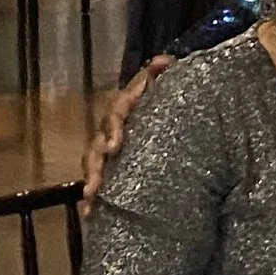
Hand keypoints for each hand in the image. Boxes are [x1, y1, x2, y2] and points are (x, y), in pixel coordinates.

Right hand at [82, 61, 164, 205]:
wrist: (184, 119)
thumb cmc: (176, 100)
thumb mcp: (173, 85)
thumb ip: (163, 73)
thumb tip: (162, 60)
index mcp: (130, 107)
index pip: (117, 112)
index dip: (113, 127)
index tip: (114, 145)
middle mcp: (117, 127)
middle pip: (99, 142)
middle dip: (96, 163)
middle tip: (95, 183)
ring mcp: (114, 149)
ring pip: (96, 162)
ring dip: (92, 179)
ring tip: (91, 197)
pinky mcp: (116, 169)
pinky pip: (101, 182)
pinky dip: (94, 199)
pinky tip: (91, 214)